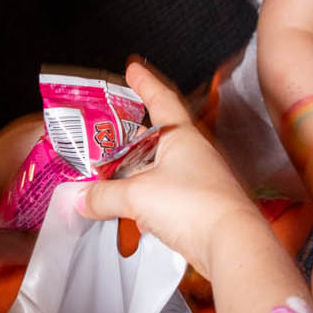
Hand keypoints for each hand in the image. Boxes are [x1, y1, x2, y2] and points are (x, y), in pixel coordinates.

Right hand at [76, 59, 260, 278]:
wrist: (231, 244)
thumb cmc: (192, 205)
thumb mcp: (137, 195)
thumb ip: (105, 195)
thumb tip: (81, 199)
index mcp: (181, 136)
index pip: (161, 99)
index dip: (145, 83)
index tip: (132, 68)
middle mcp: (192, 153)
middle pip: (156, 136)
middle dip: (129, 136)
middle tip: (104, 133)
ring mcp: (197, 180)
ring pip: (157, 168)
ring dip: (133, 172)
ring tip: (106, 176)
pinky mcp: (197, 207)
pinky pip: (163, 195)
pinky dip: (143, 199)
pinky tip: (127, 211)